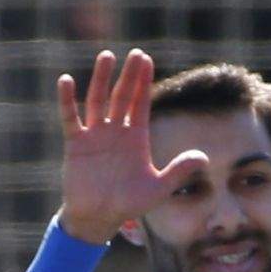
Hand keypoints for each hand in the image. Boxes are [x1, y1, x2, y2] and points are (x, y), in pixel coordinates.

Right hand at [55, 49, 210, 244]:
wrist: (98, 218)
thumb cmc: (128, 205)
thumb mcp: (158, 189)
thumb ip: (179, 172)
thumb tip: (204, 157)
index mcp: (136, 137)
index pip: (141, 102)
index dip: (143, 81)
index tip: (146, 59)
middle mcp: (116, 131)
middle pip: (122, 95)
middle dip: (129, 75)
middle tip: (135, 53)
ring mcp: (95, 135)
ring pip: (97, 100)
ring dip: (101, 79)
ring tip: (106, 57)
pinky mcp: (76, 144)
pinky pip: (70, 118)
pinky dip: (67, 100)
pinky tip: (66, 81)